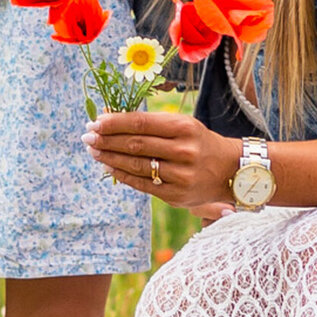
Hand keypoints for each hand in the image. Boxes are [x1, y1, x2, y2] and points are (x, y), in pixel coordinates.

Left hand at [84, 110, 236, 210]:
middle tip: (87, 137)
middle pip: (135, 144)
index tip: (95, 122)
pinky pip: (142, 185)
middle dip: (106, 140)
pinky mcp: (176, 195)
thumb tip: (112, 121)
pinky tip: (109, 167)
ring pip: (136, 165)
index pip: (140, 123)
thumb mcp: (183, 125)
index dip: (114, 123)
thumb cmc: (198, 142)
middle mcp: (184, 151)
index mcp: (184, 127)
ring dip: (110, 158)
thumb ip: (152, 124)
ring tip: (94, 151)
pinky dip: (122, 175)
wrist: (229, 170)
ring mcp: (180, 175)